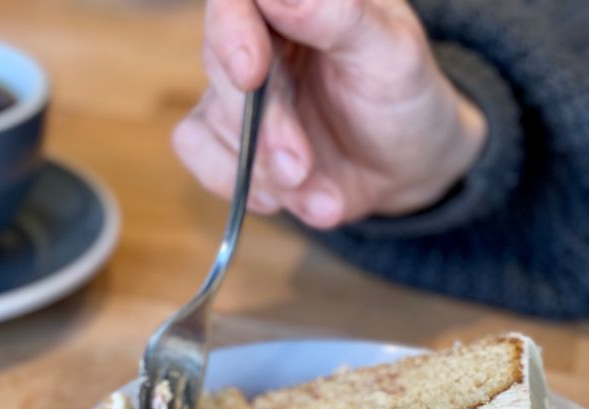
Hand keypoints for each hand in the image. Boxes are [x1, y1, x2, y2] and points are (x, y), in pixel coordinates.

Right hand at [172, 0, 487, 227]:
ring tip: (319, 194)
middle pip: (219, 60)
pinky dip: (241, 184)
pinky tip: (287, 195)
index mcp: (296, 2)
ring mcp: (234, 89)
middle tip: (299, 168)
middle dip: (263, 126)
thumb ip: (338, 17)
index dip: (233, 30)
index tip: (252, 74)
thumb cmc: (403, 97)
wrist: (404, 168)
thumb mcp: (392, 54)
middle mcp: (258, 37)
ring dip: (263, 168)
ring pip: (210, 117)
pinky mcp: (222, 135)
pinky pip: (197, 151)